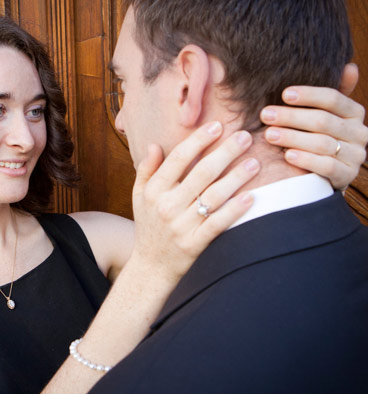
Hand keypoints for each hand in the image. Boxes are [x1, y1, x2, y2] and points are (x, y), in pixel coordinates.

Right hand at [129, 122, 257, 282]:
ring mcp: (181, 226)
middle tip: (245, 136)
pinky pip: (218, 224)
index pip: (178, 158)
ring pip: (214, 196)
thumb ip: (146, 170)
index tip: (218, 126)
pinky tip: (252, 197)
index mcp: (154, 191)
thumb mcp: (139, 197)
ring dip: (237, 177)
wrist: (150, 267)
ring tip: (255, 161)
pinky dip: (235, 210)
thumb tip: (154, 144)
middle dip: (226, 152)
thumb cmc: (148, 226)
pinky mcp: (194, 244)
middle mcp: (167, 206)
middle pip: (201, 173)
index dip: (199, 140)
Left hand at [261, 63, 366, 189]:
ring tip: (269, 134)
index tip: (284, 94)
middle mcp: (359, 132)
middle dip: (291, 117)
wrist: (322, 175)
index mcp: (354, 112)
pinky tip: (286, 155)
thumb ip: (327, 96)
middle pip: (323, 121)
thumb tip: (349, 66)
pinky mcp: (346, 174)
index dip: (308, 95)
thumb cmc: (316, 138)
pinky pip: (327, 166)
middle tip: (266, 115)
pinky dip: (306, 159)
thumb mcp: (322, 115)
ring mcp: (355, 155)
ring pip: (322, 143)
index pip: (333, 99)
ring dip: (292, 137)